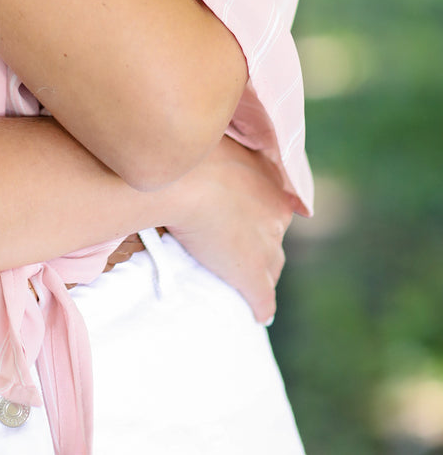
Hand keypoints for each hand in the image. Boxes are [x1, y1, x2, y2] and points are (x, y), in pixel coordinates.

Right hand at [158, 135, 299, 322]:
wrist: (178, 179)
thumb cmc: (186, 153)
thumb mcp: (208, 140)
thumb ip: (216, 149)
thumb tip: (200, 141)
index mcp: (269, 180)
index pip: (273, 204)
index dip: (256, 214)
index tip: (241, 218)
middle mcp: (276, 213)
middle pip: (274, 236)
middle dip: (261, 243)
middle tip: (237, 247)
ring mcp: (266, 246)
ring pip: (272, 267)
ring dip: (261, 272)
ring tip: (244, 280)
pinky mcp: (251, 274)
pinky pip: (263, 299)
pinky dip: (261, 307)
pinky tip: (257, 314)